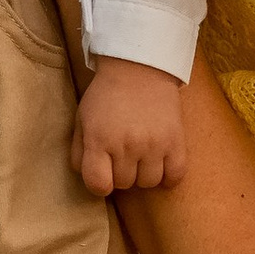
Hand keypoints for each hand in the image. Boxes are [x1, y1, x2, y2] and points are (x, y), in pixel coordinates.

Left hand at [73, 60, 187, 196]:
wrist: (139, 68)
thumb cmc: (106, 96)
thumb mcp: (82, 119)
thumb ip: (78, 151)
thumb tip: (87, 178)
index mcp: (99, 139)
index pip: (99, 185)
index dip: (100, 184)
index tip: (103, 173)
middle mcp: (127, 144)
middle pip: (124, 184)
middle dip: (121, 173)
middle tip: (122, 154)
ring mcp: (154, 144)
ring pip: (149, 182)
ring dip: (143, 173)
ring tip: (141, 156)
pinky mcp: (176, 140)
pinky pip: (175, 175)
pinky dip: (168, 175)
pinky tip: (161, 163)